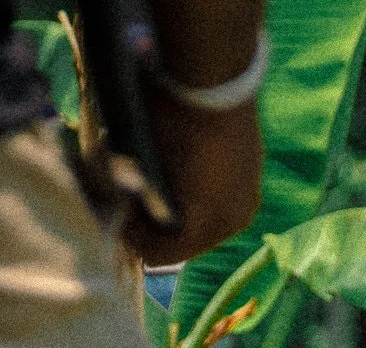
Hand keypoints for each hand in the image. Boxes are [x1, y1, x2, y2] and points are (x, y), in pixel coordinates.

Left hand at [123, 97, 261, 265]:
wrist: (214, 74)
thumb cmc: (169, 120)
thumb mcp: (139, 165)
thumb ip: (130, 200)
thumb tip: (119, 212)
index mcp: (206, 226)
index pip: (159, 254)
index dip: (132, 237)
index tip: (114, 215)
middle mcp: (233, 222)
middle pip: (185, 243)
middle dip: (156, 227)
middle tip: (131, 202)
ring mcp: (247, 198)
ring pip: (204, 224)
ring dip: (178, 211)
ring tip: (154, 186)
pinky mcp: (252, 176)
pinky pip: (219, 201)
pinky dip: (198, 194)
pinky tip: (181, 171)